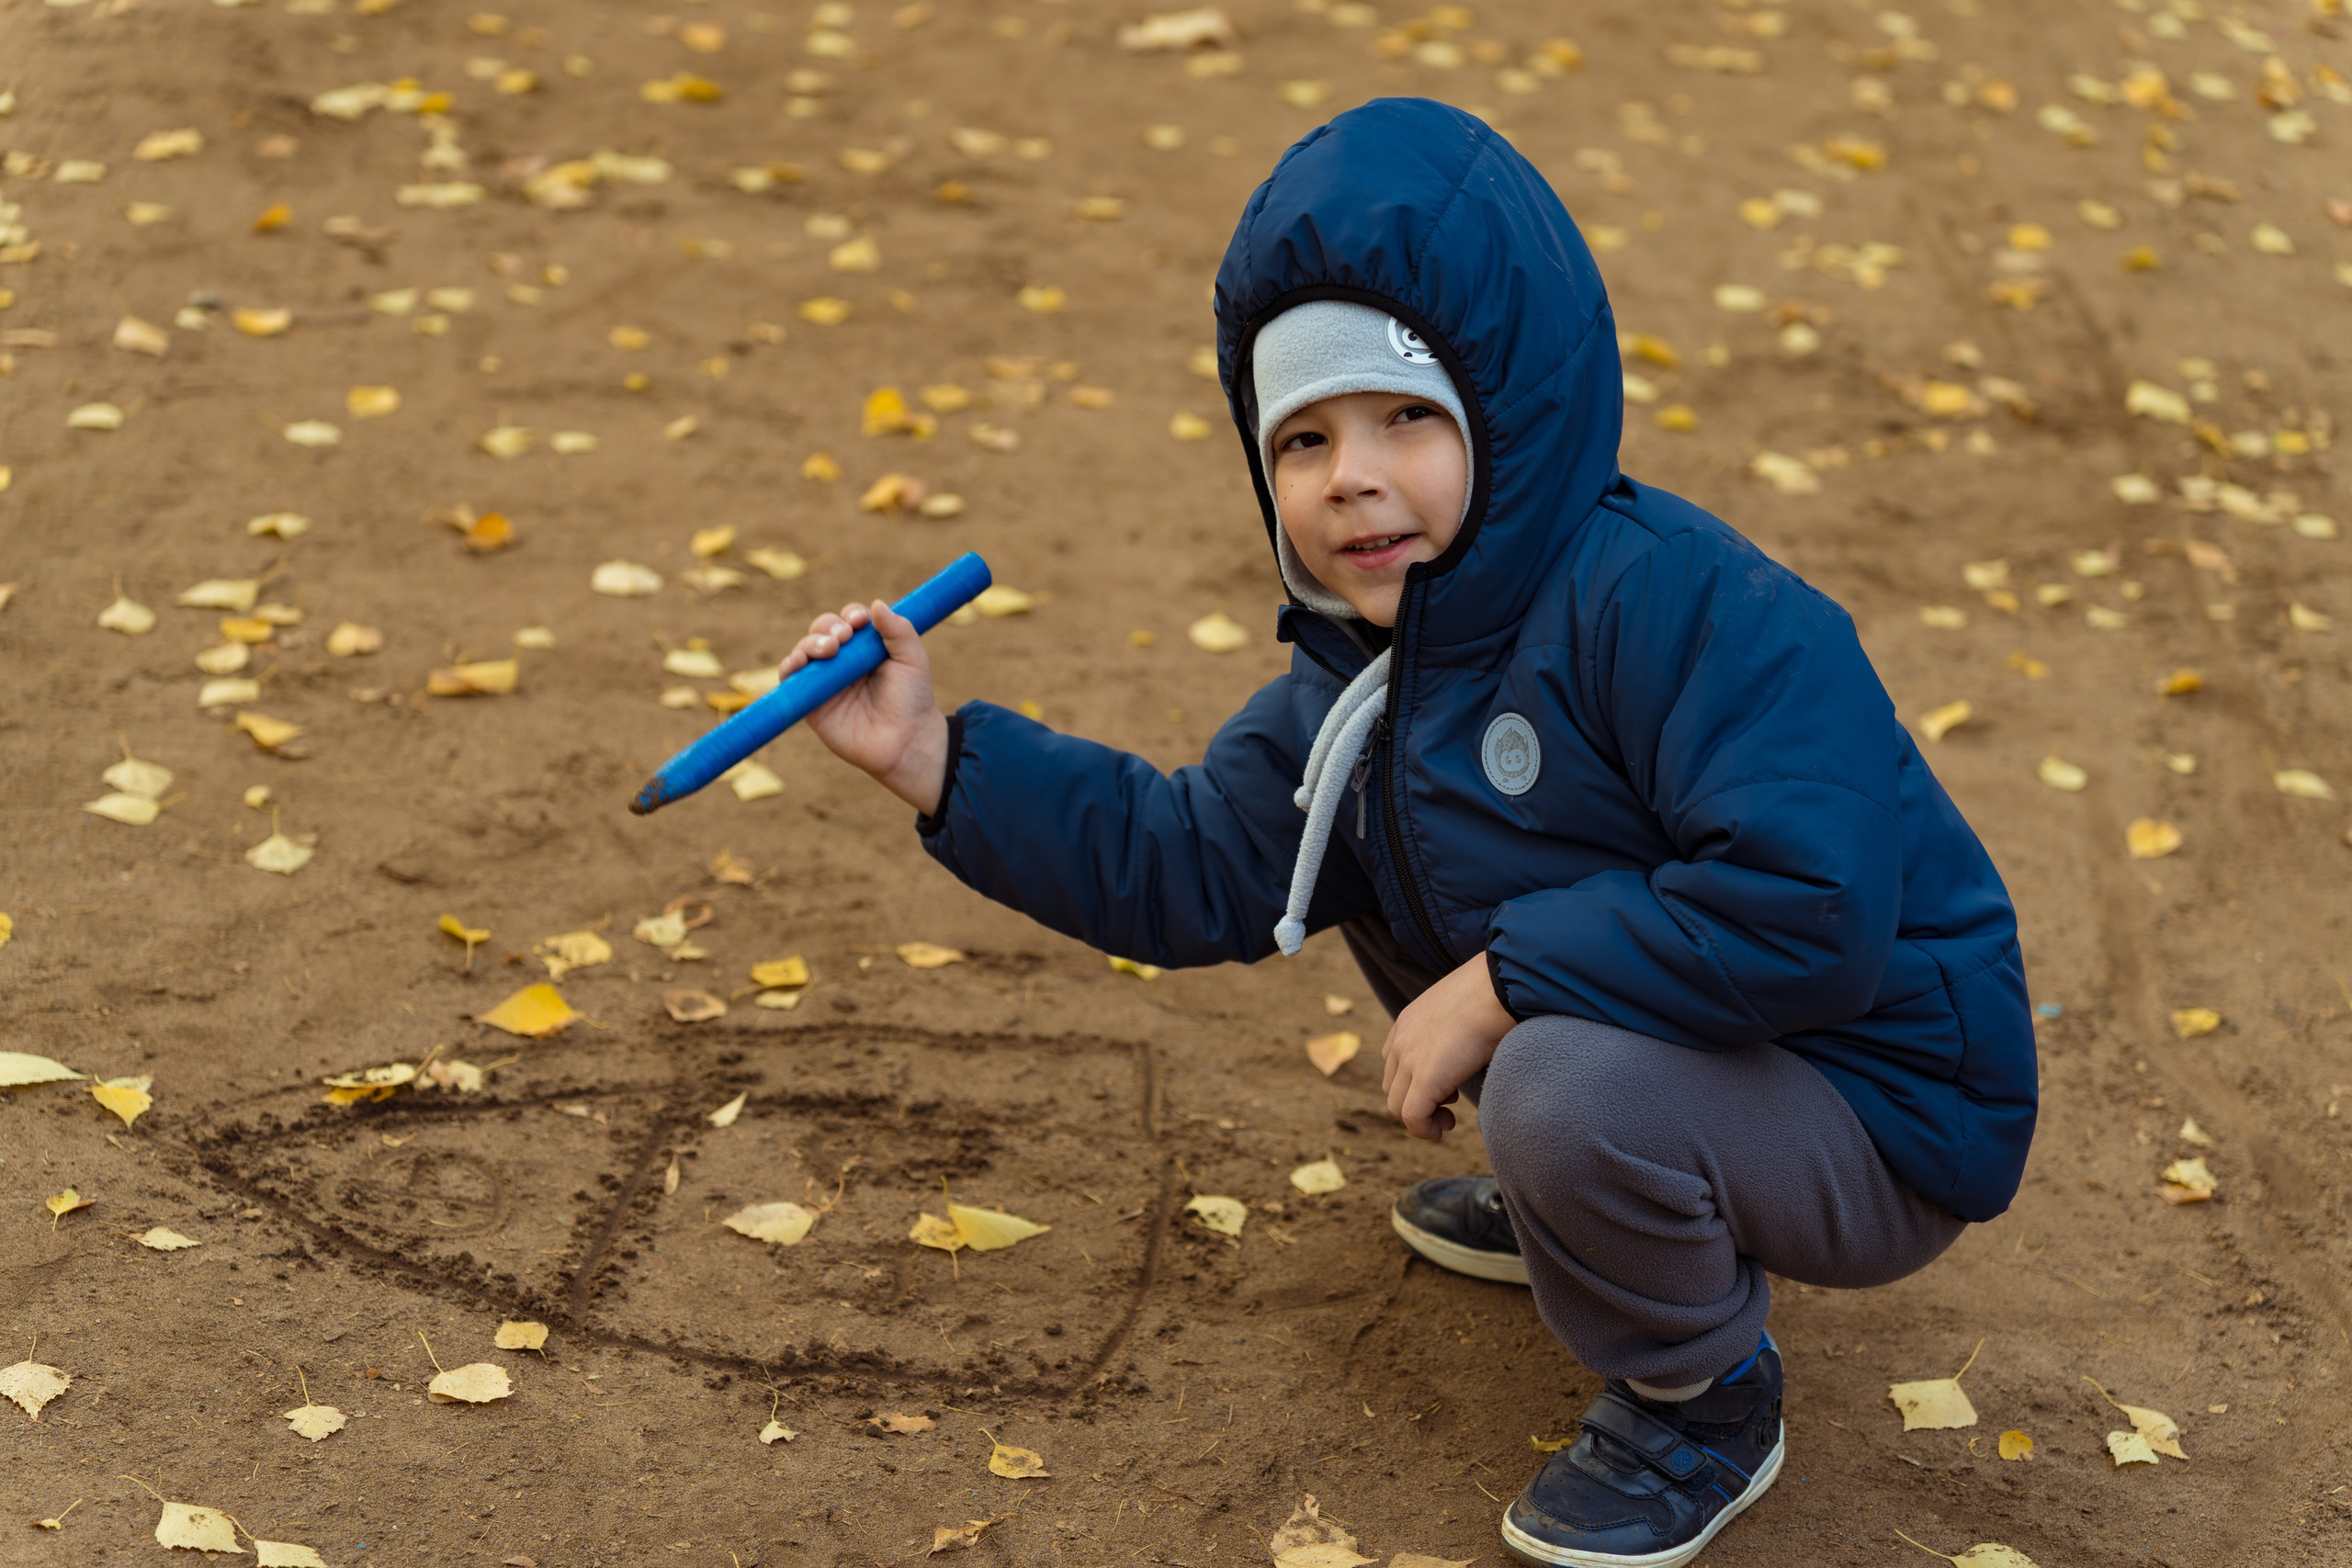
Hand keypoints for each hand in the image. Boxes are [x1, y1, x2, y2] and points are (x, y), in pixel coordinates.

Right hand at [781, 600, 949, 814]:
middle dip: (828, 627)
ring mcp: (826, 681)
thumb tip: (876, 604)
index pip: (849, 620)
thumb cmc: (912, 701)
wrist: (906, 742)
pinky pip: (790, 679)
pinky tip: (798, 662)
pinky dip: (789, 666)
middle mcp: (843, 661)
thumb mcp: (913, 660)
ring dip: (810, 643)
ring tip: (828, 650)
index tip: (859, 621)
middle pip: (823, 630)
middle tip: (842, 639)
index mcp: (866, 647)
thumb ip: (899, 631)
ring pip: (805, 649)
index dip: (850, 616)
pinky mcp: (811, 703)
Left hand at [1381, 951, 1516, 1140]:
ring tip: (1449, 1117)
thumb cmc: (1495, 995)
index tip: (1445, 1088)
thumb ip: (1455, 1030)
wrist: (1500, 989)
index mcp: (1408, 1021)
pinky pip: (1413, 1117)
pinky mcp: (1425, 1079)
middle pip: (1393, 1087)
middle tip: (1449, 1107)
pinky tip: (1444, 1128)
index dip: (1415, 1083)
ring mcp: (1410, 1059)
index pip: (1395, 1063)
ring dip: (1421, 1118)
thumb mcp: (1463, 1009)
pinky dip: (1425, 1129)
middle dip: (1417, 1103)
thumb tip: (1470, 1046)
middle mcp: (1401, 1040)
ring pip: (1398, 1105)